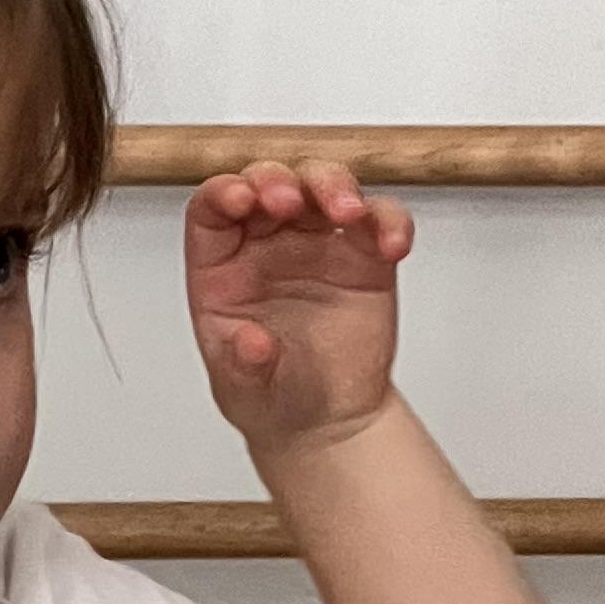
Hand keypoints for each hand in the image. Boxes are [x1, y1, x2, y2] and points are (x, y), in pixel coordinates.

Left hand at [186, 160, 413, 467]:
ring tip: (347, 211)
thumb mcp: (245, 392)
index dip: (222, 194)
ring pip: (323, 185)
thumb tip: (251, 343)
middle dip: (279, 180)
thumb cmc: (271, 397)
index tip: (239, 199)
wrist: (326, 423)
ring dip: (334, 185)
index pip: (212, 210)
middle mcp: (266, 246)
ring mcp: (317, 244)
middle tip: (289, 201)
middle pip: (269, 182)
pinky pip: (379, 220)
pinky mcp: (365, 256)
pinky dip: (389, 222)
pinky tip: (392, 245)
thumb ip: (242, 366)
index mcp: (221, 268)